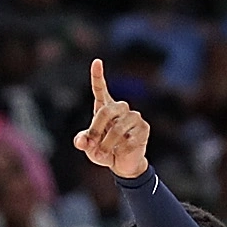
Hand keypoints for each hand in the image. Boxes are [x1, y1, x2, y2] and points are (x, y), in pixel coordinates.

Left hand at [72, 59, 150, 178]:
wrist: (123, 164)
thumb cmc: (104, 151)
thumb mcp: (89, 147)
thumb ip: (83, 141)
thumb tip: (82, 141)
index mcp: (105, 108)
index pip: (100, 89)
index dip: (98, 76)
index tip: (96, 61)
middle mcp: (120, 109)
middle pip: (107, 111)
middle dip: (96, 129)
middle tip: (91, 144)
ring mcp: (134, 117)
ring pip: (118, 128)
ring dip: (107, 144)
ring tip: (102, 155)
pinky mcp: (144, 129)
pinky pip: (129, 139)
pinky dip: (120, 150)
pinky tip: (120, 153)